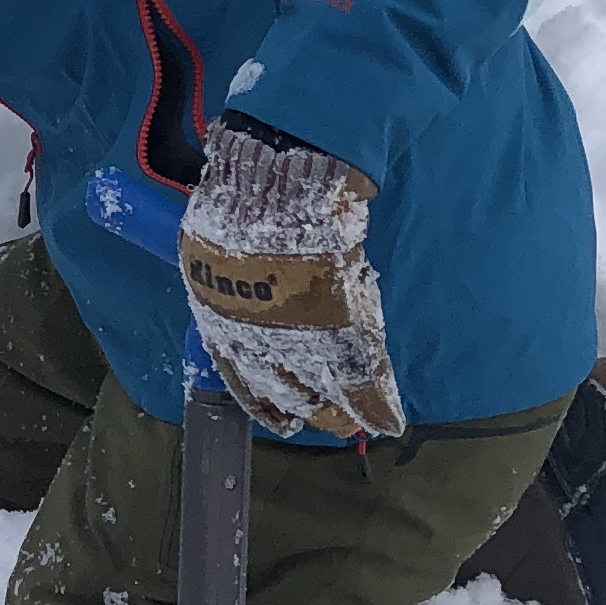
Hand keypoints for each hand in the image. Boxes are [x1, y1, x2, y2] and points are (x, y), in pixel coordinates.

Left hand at [181, 116, 403, 440]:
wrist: (278, 180)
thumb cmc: (248, 198)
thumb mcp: (222, 238)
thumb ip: (234, 270)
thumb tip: (247, 275)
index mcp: (216, 310)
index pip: (239, 370)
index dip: (263, 397)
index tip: (280, 418)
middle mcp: (249, 334)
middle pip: (281, 387)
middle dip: (307, 409)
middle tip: (328, 423)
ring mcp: (294, 333)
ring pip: (320, 387)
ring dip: (342, 412)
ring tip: (356, 424)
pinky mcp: (337, 328)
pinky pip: (359, 376)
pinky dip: (376, 402)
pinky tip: (388, 420)